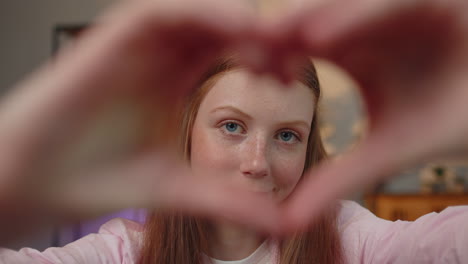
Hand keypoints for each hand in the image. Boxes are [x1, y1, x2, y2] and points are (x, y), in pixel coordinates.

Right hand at [0, 0, 280, 234]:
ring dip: (238, 21)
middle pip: (222, 26)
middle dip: (260, 37)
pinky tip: (239, 28)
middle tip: (294, 56)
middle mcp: (161, 56)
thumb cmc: (100, 179)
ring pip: (198, 11)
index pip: (232, 53)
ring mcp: (137, 43)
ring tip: (273, 42)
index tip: (292, 80)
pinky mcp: (113, 35)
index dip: (267, 59)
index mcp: (177, 81)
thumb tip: (280, 225)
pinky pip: (164, 11)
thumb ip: (227, 199)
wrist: (36, 181)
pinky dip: (202, 13)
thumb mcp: (177, 187)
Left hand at [266, 0, 467, 230]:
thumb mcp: (386, 151)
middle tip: (251, 58)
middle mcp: (369, 26)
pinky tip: (321, 38)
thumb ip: (338, 178)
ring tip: (287, 41)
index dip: (278, 60)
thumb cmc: (445, 125)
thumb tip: (286, 222)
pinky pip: (388, 3)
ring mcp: (397, 10)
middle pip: (319, 23)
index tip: (252, 77)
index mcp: (354, 54)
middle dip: (287, 36)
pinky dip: (357, 16)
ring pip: (348, 10)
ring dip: (317, 21)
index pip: (304, 49)